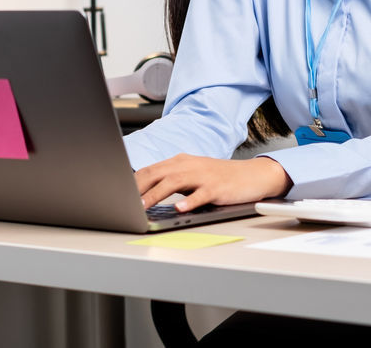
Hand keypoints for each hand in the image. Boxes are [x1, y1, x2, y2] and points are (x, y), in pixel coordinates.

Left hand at [135, 154, 292, 211]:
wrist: (252, 175)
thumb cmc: (219, 178)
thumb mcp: (192, 175)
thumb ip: (171, 180)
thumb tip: (145, 193)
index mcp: (180, 162)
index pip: (150, 170)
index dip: (132, 181)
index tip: (118, 193)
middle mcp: (189, 165)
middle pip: (157, 173)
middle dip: (138, 187)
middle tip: (122, 201)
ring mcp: (203, 176)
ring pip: (174, 182)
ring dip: (155, 195)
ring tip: (142, 207)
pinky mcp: (217, 188)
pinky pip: (200, 194)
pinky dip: (188, 201)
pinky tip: (179, 208)